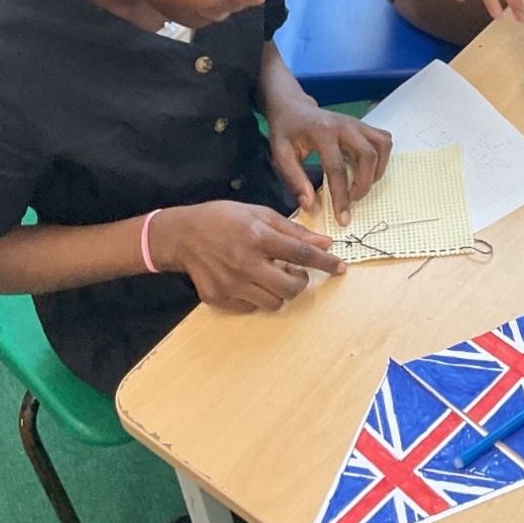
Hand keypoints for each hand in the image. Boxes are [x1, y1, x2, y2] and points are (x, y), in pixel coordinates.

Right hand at [152, 201, 343, 312]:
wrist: (183, 235)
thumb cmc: (224, 219)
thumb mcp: (260, 214)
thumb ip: (293, 231)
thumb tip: (324, 243)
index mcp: (258, 237)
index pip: (301, 254)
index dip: (325, 262)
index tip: (340, 268)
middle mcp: (245, 263)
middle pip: (290, 287)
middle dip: (301, 282)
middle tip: (295, 272)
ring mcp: (231, 285)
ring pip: (273, 303)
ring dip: (280, 291)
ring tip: (270, 275)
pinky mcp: (218, 299)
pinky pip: (251, 308)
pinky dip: (257, 297)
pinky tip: (249, 281)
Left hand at [267, 101, 392, 225]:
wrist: (293, 108)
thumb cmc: (286, 132)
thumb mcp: (280, 155)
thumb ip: (295, 181)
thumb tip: (311, 207)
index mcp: (322, 132)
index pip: (337, 168)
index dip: (341, 196)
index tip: (343, 219)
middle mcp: (345, 125)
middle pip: (368, 156)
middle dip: (364, 185)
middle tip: (352, 201)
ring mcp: (357, 123)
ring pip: (382, 146)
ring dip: (376, 171)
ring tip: (360, 185)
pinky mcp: (364, 125)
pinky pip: (383, 140)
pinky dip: (381, 158)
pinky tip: (366, 169)